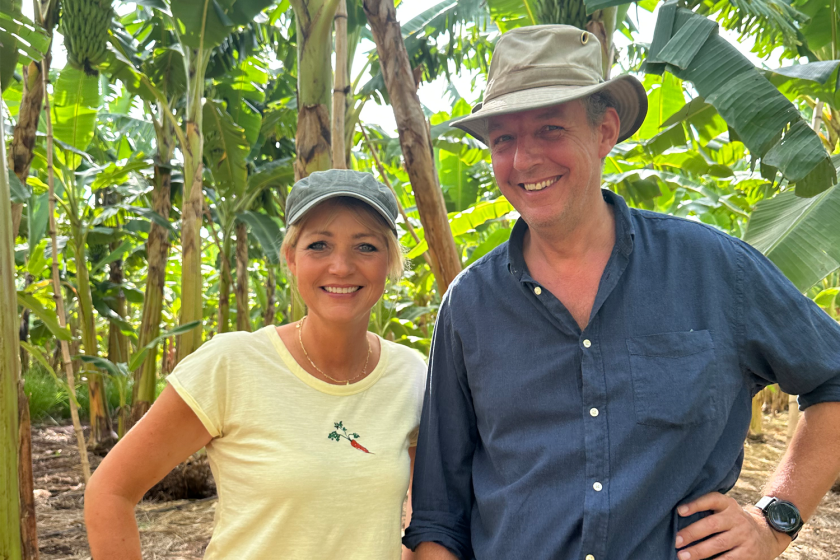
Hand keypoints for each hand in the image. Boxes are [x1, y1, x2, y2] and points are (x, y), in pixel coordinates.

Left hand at [674, 492, 790, 559]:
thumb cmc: (732, 521)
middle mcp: (737, 519)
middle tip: (676, 541)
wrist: (766, 535)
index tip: (679, 511)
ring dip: (698, 551)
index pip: (712, 499)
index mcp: (728, 505)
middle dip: (692, 533)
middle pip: (712, 525)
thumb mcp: (725, 510)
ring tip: (682, 556)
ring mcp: (744, 536)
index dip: (695, 504)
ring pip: (719, 544)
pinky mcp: (748, 554)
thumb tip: (677, 515)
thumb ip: (707, 509)